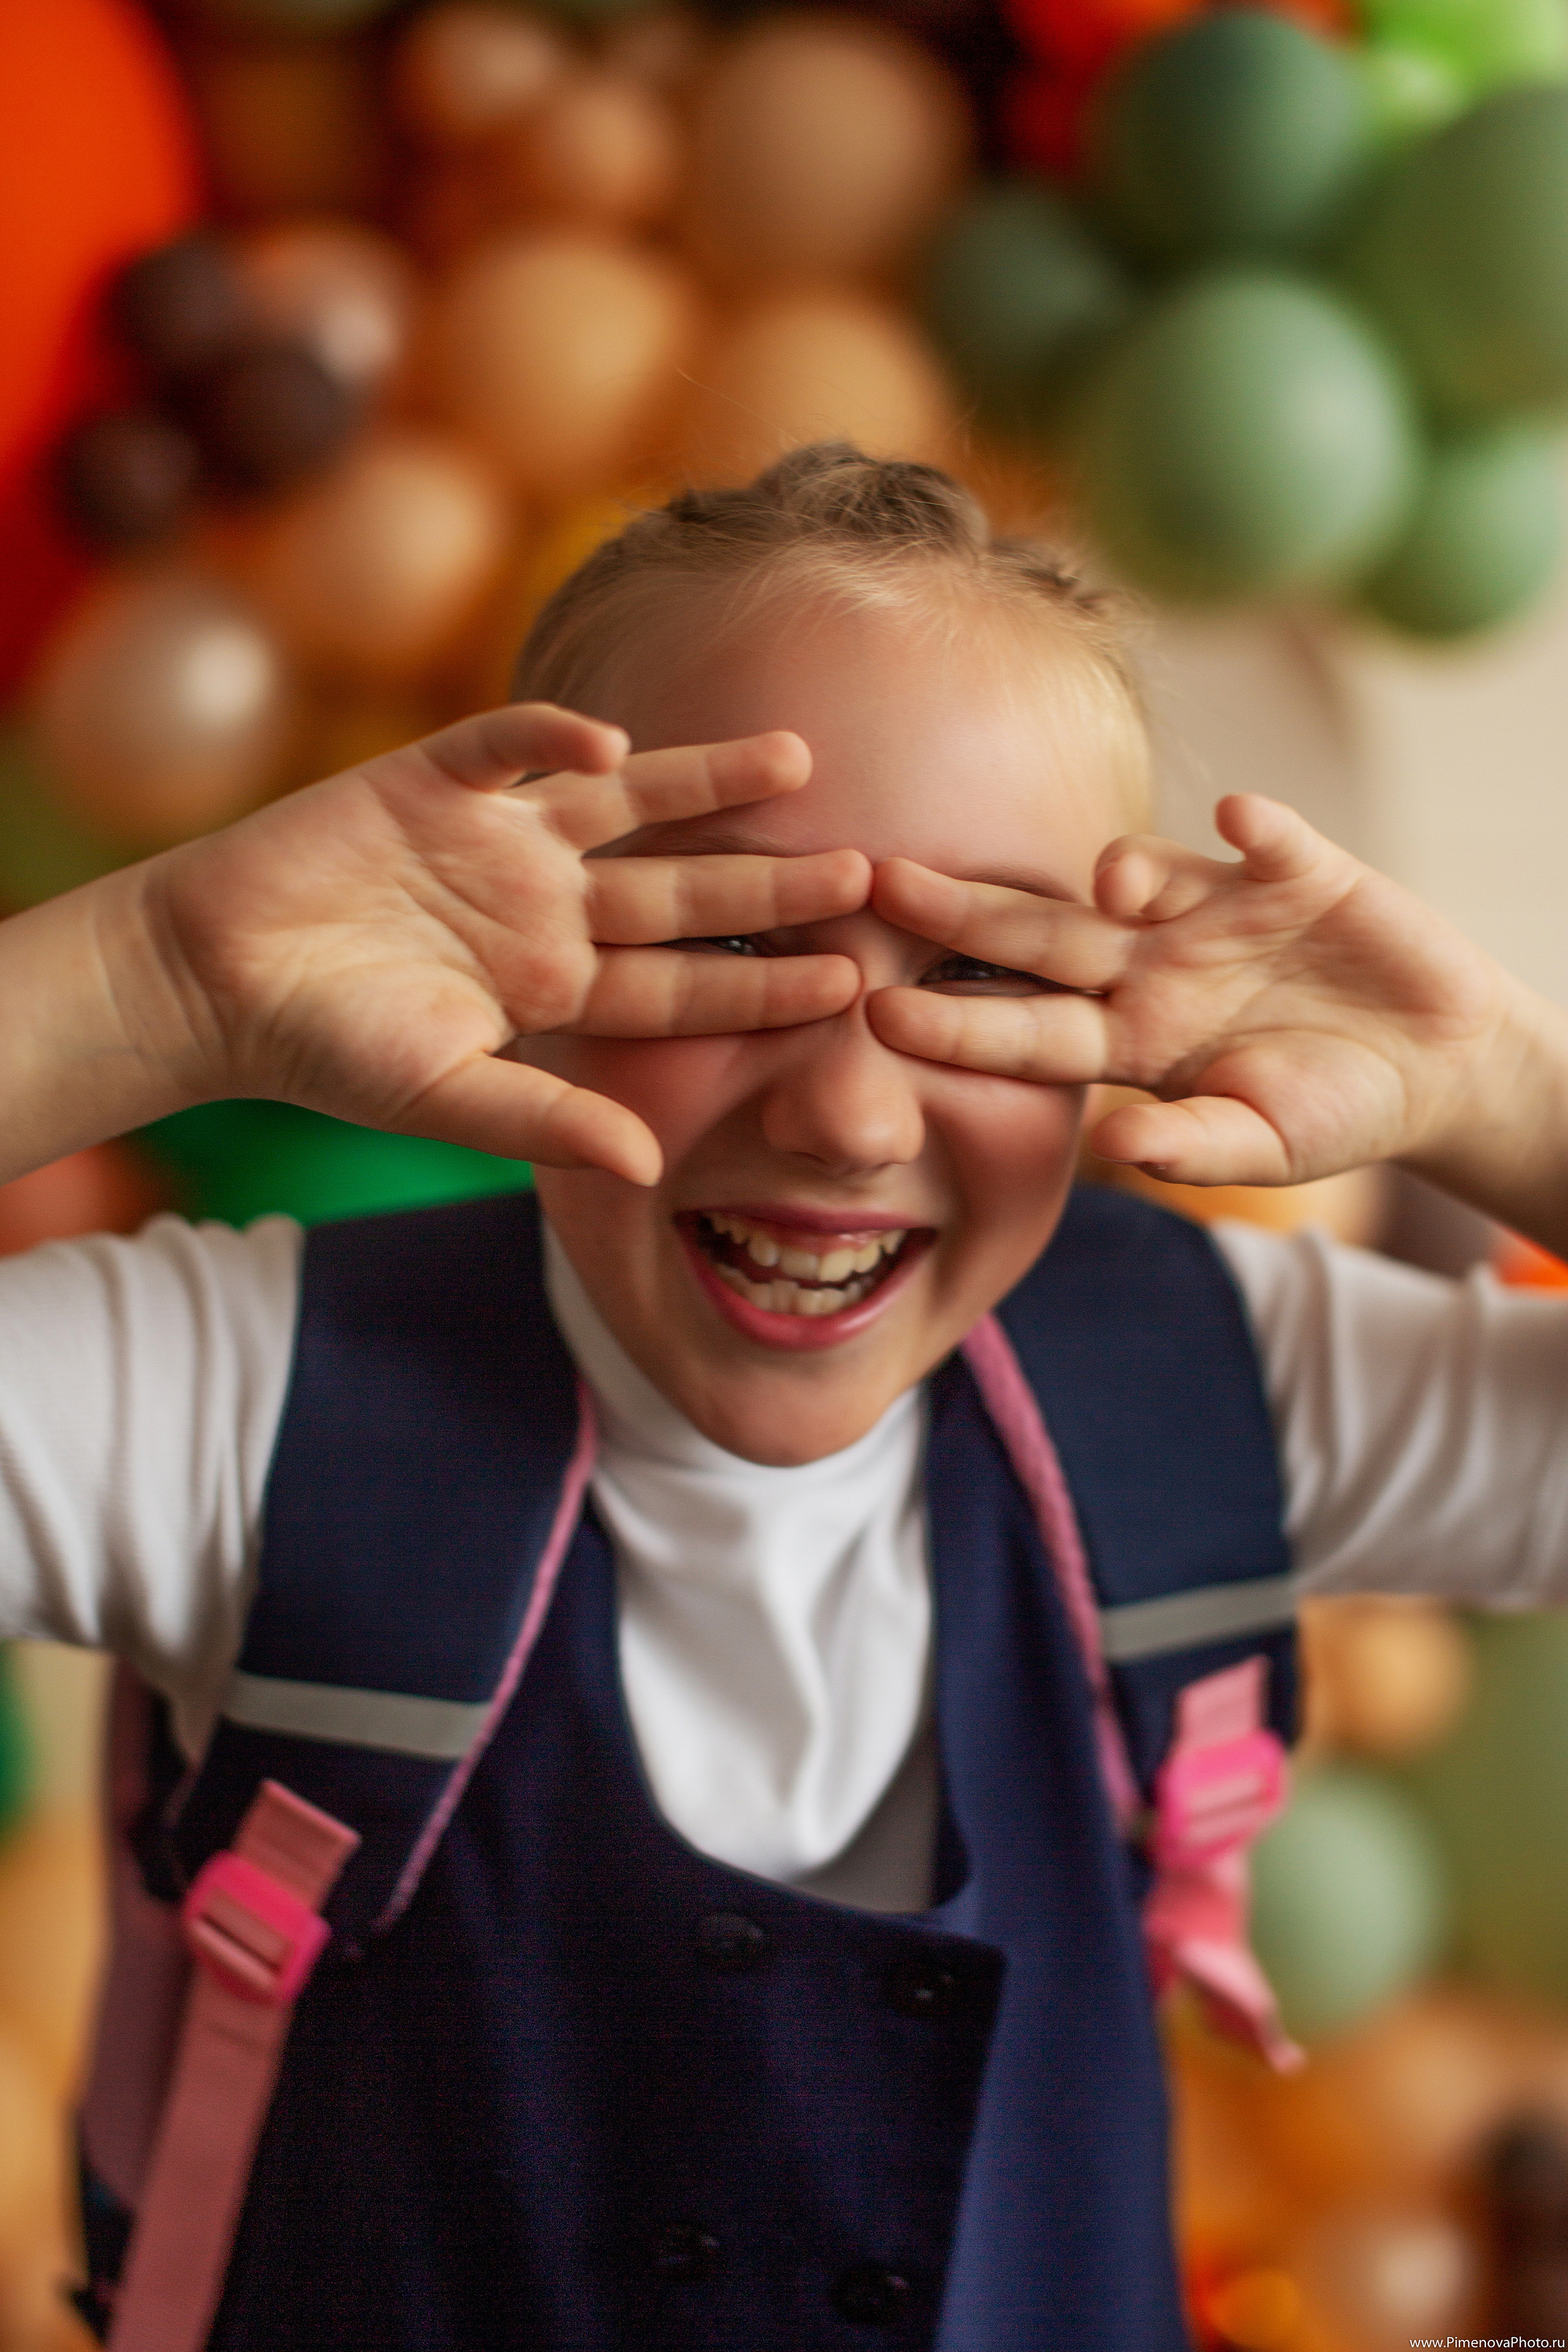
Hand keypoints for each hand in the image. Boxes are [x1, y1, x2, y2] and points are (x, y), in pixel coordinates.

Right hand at [142, 703, 866, 1184]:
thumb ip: (551, 1120)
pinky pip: (505, 748)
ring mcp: (497, 840)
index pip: (685, 982)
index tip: (854, 981)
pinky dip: (550, 739)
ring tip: (798, 758)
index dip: (767, 981)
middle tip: (868, 869)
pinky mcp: (430, 781)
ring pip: (625, 800)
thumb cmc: (324, 1050)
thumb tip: (651, 1169)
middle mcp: (547, 905)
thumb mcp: (447, 1096)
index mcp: (559, 984)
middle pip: (683, 887)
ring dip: (705, 780)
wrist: (213, 982)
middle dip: (771, 880)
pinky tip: (610, 742)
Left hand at [867, 794, 1515, 1189]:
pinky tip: (1245, 821)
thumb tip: (1115, 1151)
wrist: (1430, 1064)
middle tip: (881, 882)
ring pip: (1145, 877)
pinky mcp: (1298, 873)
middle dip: (965, 909)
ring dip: (1127, 870)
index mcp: (1131, 1038)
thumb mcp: (1262, 1145)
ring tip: (1112, 878)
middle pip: (1042, 934)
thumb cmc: (1330, 1111)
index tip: (878, 1012)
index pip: (1025, 1028)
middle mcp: (1153, 963)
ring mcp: (1217, 912)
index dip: (956, 1019)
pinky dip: (1261, 831)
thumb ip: (1190, 1148)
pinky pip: (1272, 844)